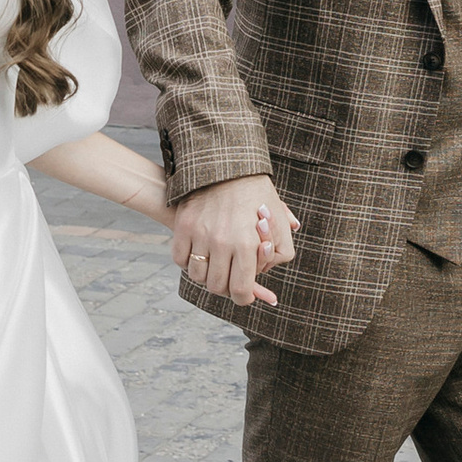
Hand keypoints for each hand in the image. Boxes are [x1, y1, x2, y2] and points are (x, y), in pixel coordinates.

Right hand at [169, 174, 299, 310]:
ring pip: (197, 275)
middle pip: (217, 286)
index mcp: (248, 244)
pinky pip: (180, 259)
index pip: (240, 290)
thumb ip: (281, 251)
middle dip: (225, 286)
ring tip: (214, 263)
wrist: (228, 163)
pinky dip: (188, 261)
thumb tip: (269, 277)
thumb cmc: (257, 193)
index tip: (243, 294)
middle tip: (230, 277)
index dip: (243, 298)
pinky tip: (199, 253)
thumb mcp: (280, 219)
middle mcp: (222, 242)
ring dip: (206, 275)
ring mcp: (200, 234)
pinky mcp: (183, 226)